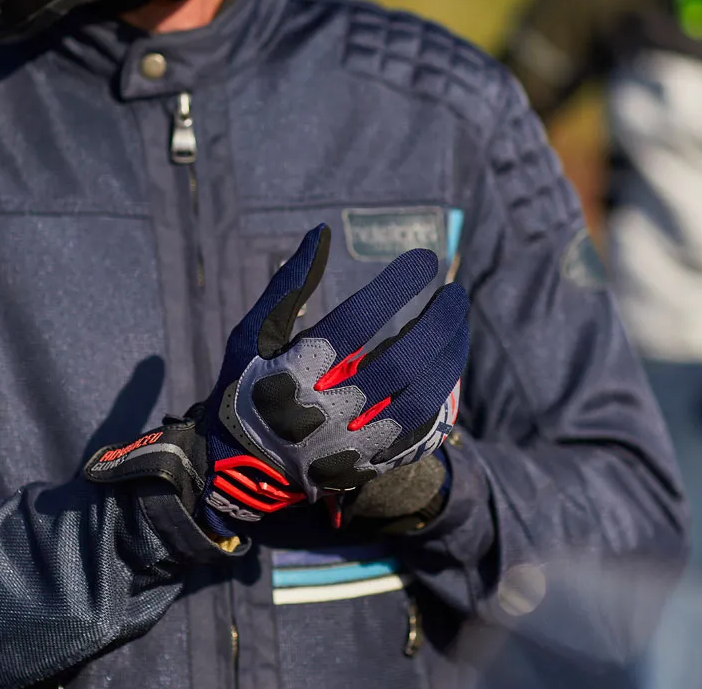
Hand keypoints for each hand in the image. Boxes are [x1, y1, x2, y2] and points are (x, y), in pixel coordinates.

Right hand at [84, 224, 468, 538]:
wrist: (242, 470)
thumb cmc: (246, 388)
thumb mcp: (253, 335)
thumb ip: (290, 285)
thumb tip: (322, 232)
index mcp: (294, 373)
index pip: (357, 322)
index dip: (394, 287)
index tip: (424, 260)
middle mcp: (327, 411)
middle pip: (399, 363)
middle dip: (437, 323)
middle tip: (456, 293)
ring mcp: (352, 444)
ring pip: (420, 399)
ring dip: (449, 358)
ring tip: (459, 325)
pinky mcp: (369, 465)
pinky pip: (420, 431)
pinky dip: (441, 395)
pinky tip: (448, 365)